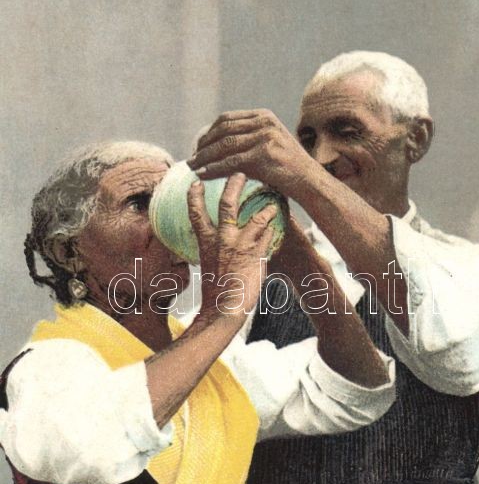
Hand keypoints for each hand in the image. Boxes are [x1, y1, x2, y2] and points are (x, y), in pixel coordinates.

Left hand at [187, 109, 312, 196]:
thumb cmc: (287, 167)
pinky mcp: (263, 154)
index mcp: (263, 116)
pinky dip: (214, 168)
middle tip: (192, 159)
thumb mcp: (268, 144)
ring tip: (194, 167)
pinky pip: (231, 161)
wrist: (308, 180)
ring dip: (205, 157)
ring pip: (224, 146)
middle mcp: (263, 122)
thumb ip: (248, 138)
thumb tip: (216, 145)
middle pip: (223, 130)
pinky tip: (204, 174)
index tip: (197, 147)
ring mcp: (264, 136)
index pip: (227, 119)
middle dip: (203, 145)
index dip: (208, 133)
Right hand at [187, 173, 276, 317]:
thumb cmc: (214, 292)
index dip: (195, 196)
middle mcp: (223, 239)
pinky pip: (269, 235)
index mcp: (206, 242)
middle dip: (234, 185)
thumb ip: (212, 249)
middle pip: (227, 204)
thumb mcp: (207, 265)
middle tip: (240, 173)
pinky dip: (274, 228)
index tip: (196, 182)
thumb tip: (215, 241)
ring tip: (273, 200)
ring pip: (257, 217)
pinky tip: (280, 223)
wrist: (224, 309)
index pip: (196, 213)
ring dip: (266, 206)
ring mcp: (241, 245)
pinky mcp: (258, 254)